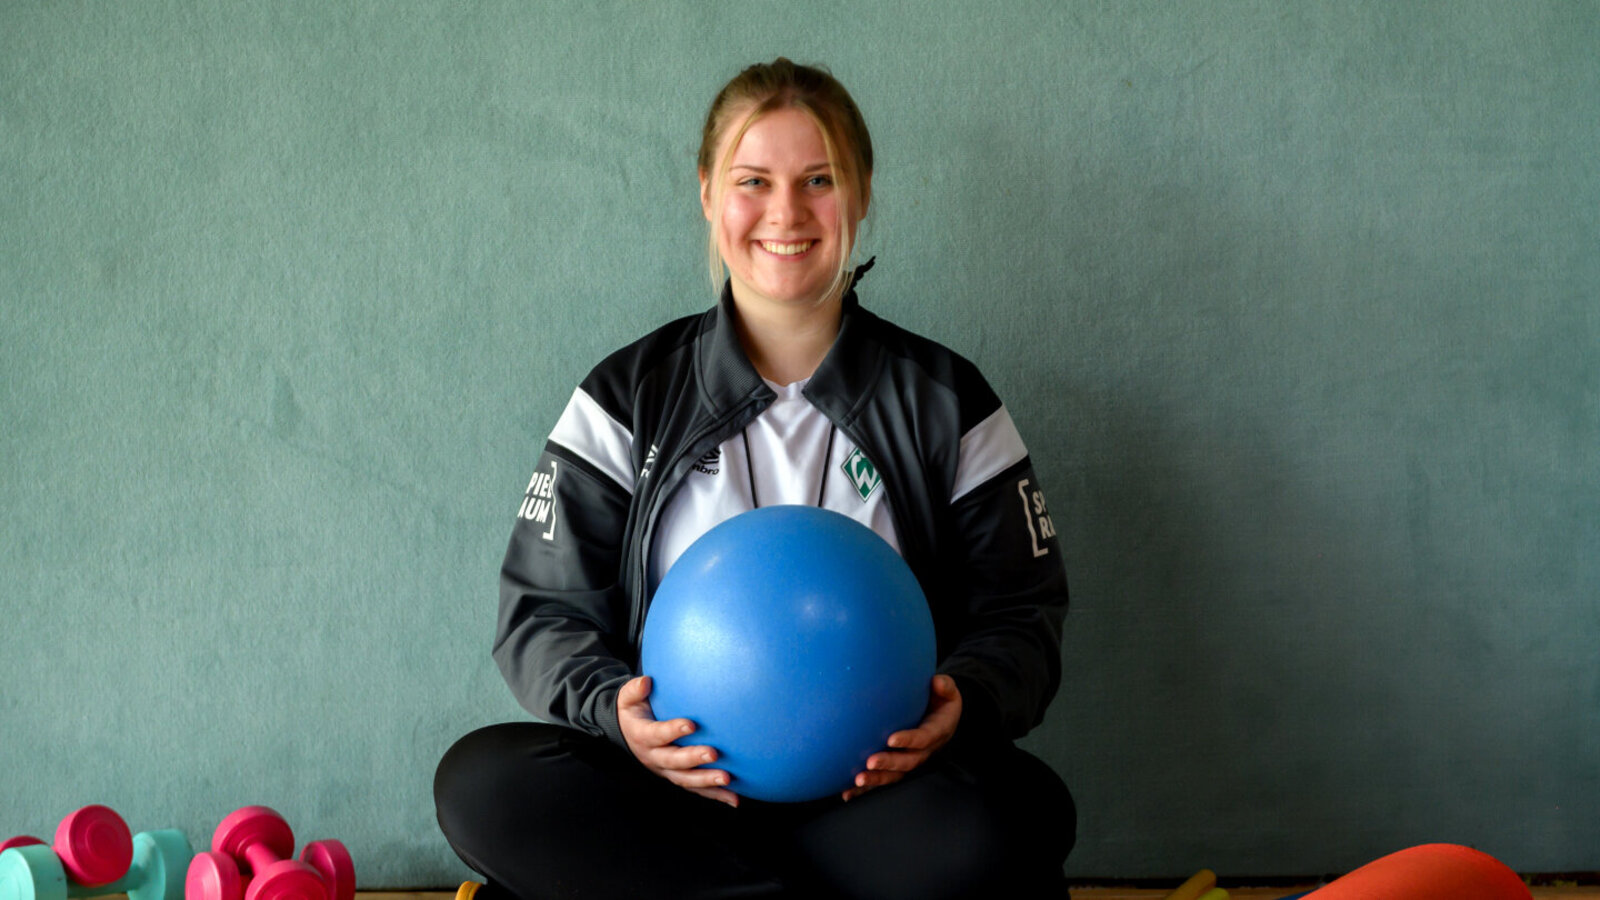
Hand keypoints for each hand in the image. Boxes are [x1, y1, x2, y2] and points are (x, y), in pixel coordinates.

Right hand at [617, 675, 739, 806]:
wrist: (628, 733)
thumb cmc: (634, 710)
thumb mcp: (627, 698)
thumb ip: (636, 689)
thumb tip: (647, 681)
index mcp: (642, 736)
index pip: (657, 734)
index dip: (672, 731)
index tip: (691, 724)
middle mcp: (653, 756)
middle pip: (673, 761)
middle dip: (693, 759)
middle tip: (714, 754)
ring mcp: (665, 770)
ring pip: (685, 779)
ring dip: (706, 781)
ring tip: (727, 778)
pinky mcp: (676, 777)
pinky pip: (696, 789)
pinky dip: (715, 795)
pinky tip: (734, 799)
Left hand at [842, 674, 962, 800]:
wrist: (943, 719)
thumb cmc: (942, 702)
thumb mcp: (948, 692)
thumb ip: (945, 686)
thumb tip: (937, 682)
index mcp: (936, 732)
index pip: (923, 739)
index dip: (909, 740)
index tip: (892, 739)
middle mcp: (923, 751)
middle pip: (907, 762)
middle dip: (889, 763)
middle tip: (871, 762)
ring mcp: (910, 759)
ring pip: (894, 775)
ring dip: (876, 779)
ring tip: (858, 780)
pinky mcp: (897, 765)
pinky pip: (882, 778)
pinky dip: (866, 789)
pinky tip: (847, 793)